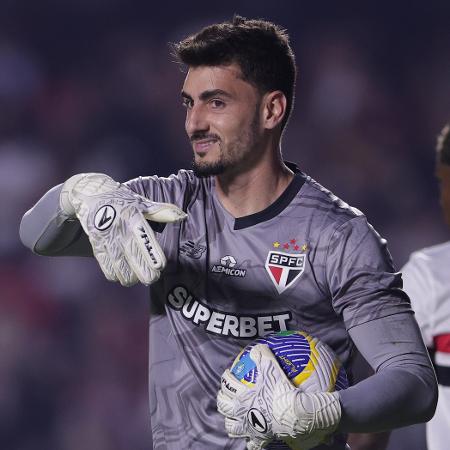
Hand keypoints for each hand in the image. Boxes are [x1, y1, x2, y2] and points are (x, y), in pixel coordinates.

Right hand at [60, 173, 186, 285]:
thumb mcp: (142, 203)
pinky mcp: (96, 243)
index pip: (144, 237)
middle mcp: (119, 227)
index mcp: (133, 216)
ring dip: (128, 275)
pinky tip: (120, 277)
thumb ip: (161, 212)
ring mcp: (106, 236)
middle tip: (152, 278)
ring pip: (118, 263)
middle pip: (132, 254)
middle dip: (143, 270)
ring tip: (137, 280)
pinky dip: (113, 273)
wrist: (91, 195)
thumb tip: (182, 216)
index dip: (151, 253)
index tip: (160, 265)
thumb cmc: (122, 200)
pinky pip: (104, 263)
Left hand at [217, 344, 295, 448]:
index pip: (227, 386)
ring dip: (230, 421)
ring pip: (232, 428)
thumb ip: (263, 356)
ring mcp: (250, 429)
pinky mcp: (261, 440)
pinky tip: (252, 438)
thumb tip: (257, 347)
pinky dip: (250, 441)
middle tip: (224, 394)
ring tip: (232, 417)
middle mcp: (242, 414)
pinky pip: (252, 445)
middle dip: (221, 400)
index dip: (225, 378)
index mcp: (242, 397)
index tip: (227, 373)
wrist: (295, 415)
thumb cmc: (282, 392)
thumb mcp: (272, 368)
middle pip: (224, 407)